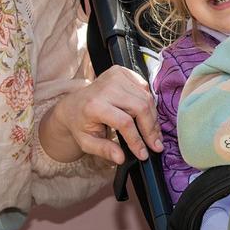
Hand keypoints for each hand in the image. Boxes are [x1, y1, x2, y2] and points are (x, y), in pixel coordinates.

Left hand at [42, 65, 163, 163]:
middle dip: (151, 129)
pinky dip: (149, 104)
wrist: (73, 104)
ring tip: (153, 134)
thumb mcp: (86, 143)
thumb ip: (104, 150)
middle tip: (156, 145)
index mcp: (95, 105)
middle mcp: (106, 87)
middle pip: (140, 107)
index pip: (124, 122)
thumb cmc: (80, 124)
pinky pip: (144, 88)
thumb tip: (121, 158)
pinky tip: (146, 116)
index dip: (137, 139)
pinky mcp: (122, 71)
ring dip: (153, 118)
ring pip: (146, 98)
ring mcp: (115, 76)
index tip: (144, 153)